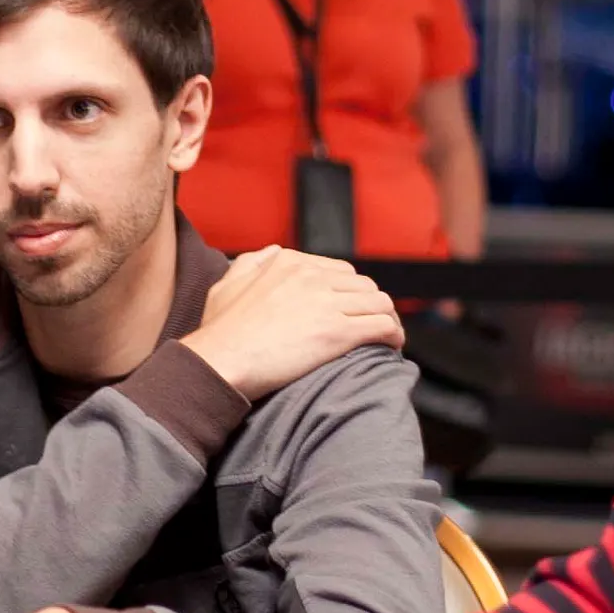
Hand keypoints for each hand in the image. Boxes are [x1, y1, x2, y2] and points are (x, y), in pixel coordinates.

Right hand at [183, 247, 404, 399]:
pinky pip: (381, 326)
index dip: (351, 292)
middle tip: (373, 324)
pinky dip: (393, 334)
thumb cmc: (219, 332)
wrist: (220, 361)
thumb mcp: (226, 284)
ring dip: (387, 319)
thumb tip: (273, 251)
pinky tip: (392, 345)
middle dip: (372, 305)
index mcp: (289, 262)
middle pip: (364, 285)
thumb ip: (251, 262)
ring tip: (388, 336)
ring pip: (379, 303)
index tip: (352, 309)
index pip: (340, 270)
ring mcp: (326, 303)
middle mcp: (311, 276)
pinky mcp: (336, 332)